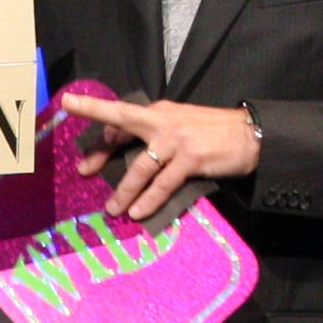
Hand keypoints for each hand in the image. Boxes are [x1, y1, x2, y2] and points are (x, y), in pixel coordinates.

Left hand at [59, 88, 258, 222]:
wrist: (252, 134)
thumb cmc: (214, 132)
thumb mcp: (181, 125)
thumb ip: (155, 136)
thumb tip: (126, 156)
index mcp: (159, 111)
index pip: (122, 117)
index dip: (98, 125)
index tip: (71, 112)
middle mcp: (163, 120)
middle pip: (122, 124)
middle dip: (99, 143)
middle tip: (80, 169)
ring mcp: (177, 138)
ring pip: (141, 166)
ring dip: (125, 191)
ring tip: (113, 209)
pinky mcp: (191, 157)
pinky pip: (164, 183)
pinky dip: (149, 199)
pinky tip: (138, 212)